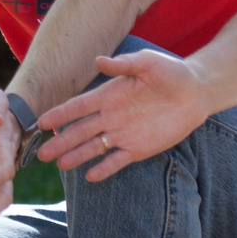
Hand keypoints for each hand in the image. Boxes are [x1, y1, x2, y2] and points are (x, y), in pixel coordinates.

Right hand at [39, 49, 208, 181]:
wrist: (195, 92)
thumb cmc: (171, 72)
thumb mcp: (147, 62)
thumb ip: (124, 64)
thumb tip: (99, 61)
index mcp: (109, 95)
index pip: (78, 107)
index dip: (60, 115)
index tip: (41, 123)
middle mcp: (111, 116)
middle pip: (81, 131)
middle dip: (61, 142)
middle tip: (41, 154)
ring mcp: (123, 134)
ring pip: (95, 147)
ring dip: (77, 156)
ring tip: (60, 165)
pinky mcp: (138, 149)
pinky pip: (117, 161)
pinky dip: (105, 168)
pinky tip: (91, 176)